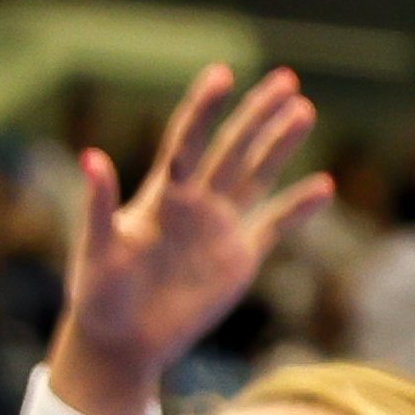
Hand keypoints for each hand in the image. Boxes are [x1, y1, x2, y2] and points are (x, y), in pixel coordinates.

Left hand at [48, 66, 329, 414]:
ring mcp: (218, 230)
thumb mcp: (94, 251)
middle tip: (287, 78)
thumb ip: (97, 205)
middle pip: (232, 149)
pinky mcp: (237, 261)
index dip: (205, 109)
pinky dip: (298, 209)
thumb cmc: (97, 296)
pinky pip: (274, 227)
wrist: (122, 341)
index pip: (188, 141)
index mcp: (160, 196)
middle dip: (258, 114)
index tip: (222, 74)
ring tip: (305, 110)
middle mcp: (194, 204)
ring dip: (280, 146)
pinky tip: (324, 186)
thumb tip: (91, 156)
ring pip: (256, 177)